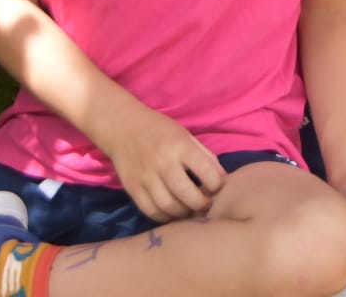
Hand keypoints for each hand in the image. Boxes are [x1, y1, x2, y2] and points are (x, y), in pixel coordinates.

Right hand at [99, 105, 224, 221]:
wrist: (123, 127)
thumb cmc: (160, 131)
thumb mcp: (186, 135)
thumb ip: (205, 156)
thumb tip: (223, 180)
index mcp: (180, 146)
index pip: (205, 171)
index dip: (216, 185)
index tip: (217, 188)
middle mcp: (162, 162)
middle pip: (186, 194)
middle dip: (201, 204)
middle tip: (206, 205)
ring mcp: (145, 177)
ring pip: (168, 206)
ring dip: (183, 214)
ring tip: (190, 210)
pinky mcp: (132, 188)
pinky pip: (150, 211)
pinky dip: (164, 217)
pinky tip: (172, 213)